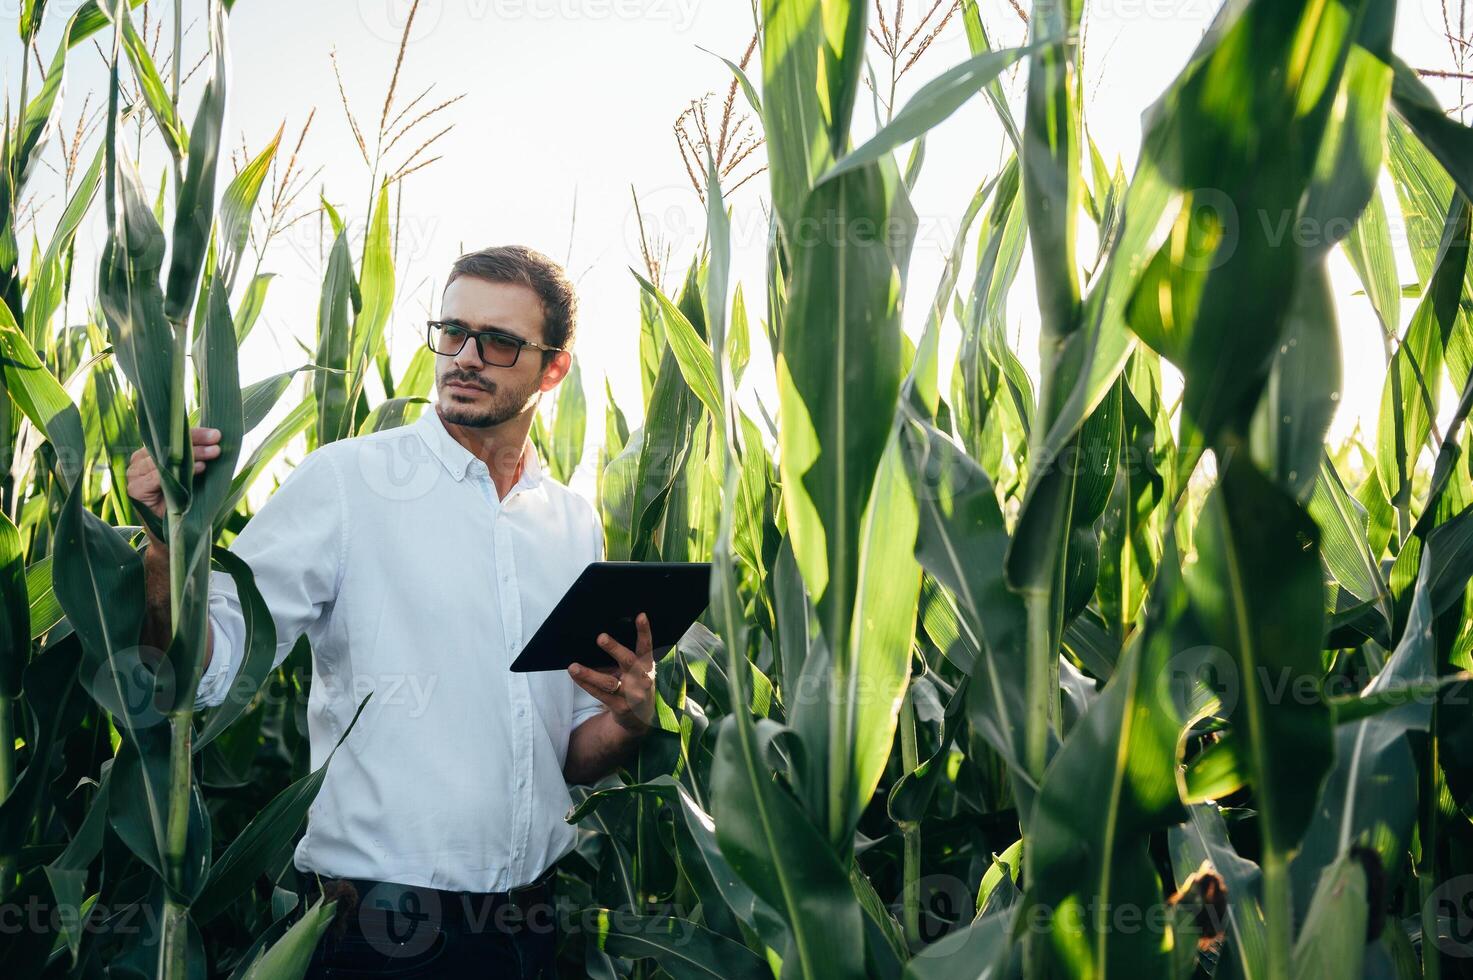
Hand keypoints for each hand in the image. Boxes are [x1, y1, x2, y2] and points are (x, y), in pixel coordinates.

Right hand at [126, 427, 222, 524]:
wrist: (175, 535)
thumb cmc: (186, 503)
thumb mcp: (194, 476)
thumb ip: (197, 458)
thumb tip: (216, 439)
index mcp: (150, 455)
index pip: (171, 438)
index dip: (194, 434)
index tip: (216, 433)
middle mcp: (138, 463)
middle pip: (167, 445)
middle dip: (195, 441)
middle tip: (217, 439)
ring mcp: (134, 477)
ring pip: (164, 458)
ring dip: (192, 454)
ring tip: (214, 453)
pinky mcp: (135, 490)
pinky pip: (157, 476)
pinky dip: (180, 471)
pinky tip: (200, 468)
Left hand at [568, 612, 655, 733]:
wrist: (639, 718)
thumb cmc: (634, 685)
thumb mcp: (636, 671)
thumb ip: (624, 658)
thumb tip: (601, 638)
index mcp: (646, 666)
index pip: (646, 647)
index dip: (644, 631)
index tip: (641, 616)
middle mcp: (641, 680)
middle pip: (628, 662)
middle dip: (615, 649)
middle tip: (601, 637)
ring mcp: (631, 695)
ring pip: (609, 682)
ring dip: (589, 674)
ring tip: (573, 666)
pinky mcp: (620, 707)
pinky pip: (600, 694)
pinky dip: (586, 684)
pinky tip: (575, 676)